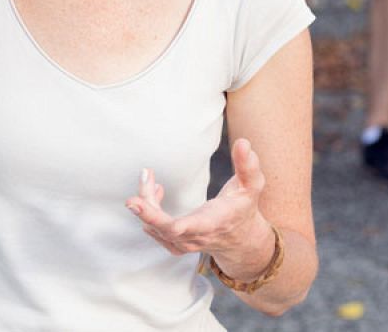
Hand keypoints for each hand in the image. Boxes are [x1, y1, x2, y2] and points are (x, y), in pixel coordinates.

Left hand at [126, 139, 275, 276]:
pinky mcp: (175, 244)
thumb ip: (247, 166)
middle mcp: (195, 237)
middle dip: (146, 210)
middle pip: (163, 229)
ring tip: (148, 175)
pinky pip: (154, 229)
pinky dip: (148, 211)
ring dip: (146, 201)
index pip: (184, 228)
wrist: (242, 238)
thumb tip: (243, 143)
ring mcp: (183, 244)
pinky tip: (155, 190)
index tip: (139, 205)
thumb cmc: (244, 207)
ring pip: (154, 227)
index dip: (162, 220)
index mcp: (212, 223)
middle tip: (136, 189)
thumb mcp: (252, 186)